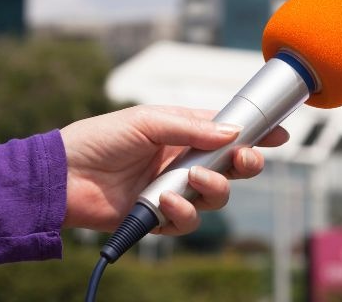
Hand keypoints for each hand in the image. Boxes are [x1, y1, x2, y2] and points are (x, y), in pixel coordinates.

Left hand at [60, 105, 288, 234]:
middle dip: (247, 164)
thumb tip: (232, 133)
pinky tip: (164, 201)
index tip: (279, 133)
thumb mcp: (147, 121)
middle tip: (244, 160)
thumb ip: (191, 128)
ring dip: (213, 188)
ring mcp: (175, 190)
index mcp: (184, 132)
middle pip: (233, 167)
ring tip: (190, 180)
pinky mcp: (161, 217)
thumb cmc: (99, 139)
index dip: (255, 133)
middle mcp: (185, 161)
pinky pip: (188, 220)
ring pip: (217, 196)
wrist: (62, 178)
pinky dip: (182, 212)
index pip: (229, 132)